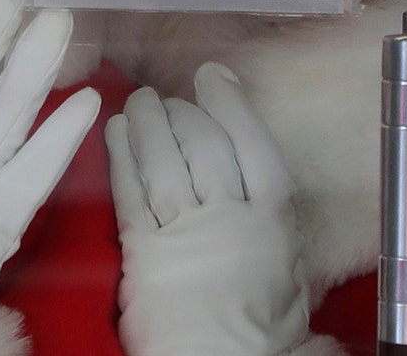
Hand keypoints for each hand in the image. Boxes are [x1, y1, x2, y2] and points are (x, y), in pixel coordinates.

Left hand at [107, 63, 309, 355]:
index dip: (233, 106)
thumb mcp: (291, 287)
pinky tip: (115, 130)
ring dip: (149, 124)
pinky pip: (130, 192)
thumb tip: (269, 205)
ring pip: (165, 162)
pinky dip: (122, 156)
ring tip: (139, 101)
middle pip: (205, 147)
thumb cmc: (257, 337)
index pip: (254, 149)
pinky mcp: (143, 251)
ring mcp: (183, 233)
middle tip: (168, 97)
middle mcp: (228, 220)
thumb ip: (277, 239)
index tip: (214, 76)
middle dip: (184, 113)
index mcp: (272, 226)